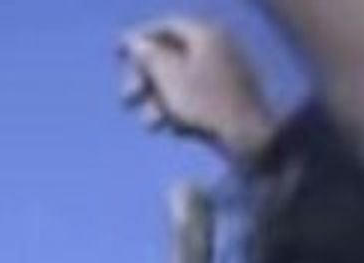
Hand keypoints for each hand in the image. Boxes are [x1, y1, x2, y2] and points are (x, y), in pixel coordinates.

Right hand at [120, 18, 277, 163]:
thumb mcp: (168, 77)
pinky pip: (193, 96)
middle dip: (145, 78)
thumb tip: (132, 39)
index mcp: (206, 34)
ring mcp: (224, 72)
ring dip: (157, 101)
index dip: (139, 37)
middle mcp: (217, 46)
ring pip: (178, 80)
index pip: (167, 25)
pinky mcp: (227, 96)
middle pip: (170, 55)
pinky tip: (178, 129)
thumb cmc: (205, 103)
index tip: (116, 52)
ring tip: (153, 123)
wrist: (247, 136)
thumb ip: (148, 56)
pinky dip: (178, 110)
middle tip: (128, 98)